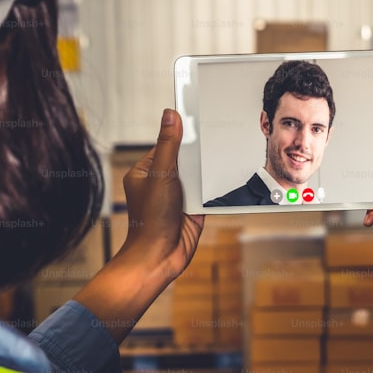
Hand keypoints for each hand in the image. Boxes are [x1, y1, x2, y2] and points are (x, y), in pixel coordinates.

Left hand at [73, 109, 203, 343]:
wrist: (160, 257)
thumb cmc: (150, 220)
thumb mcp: (160, 174)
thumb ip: (169, 145)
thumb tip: (171, 115)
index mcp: (145, 171)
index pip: (166, 144)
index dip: (182, 133)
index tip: (198, 116)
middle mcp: (161, 182)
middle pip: (185, 158)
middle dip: (198, 152)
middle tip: (216, 134)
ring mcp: (178, 196)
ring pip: (198, 174)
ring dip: (207, 170)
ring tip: (224, 152)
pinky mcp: (193, 208)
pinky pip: (207, 191)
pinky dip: (215, 187)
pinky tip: (227, 176)